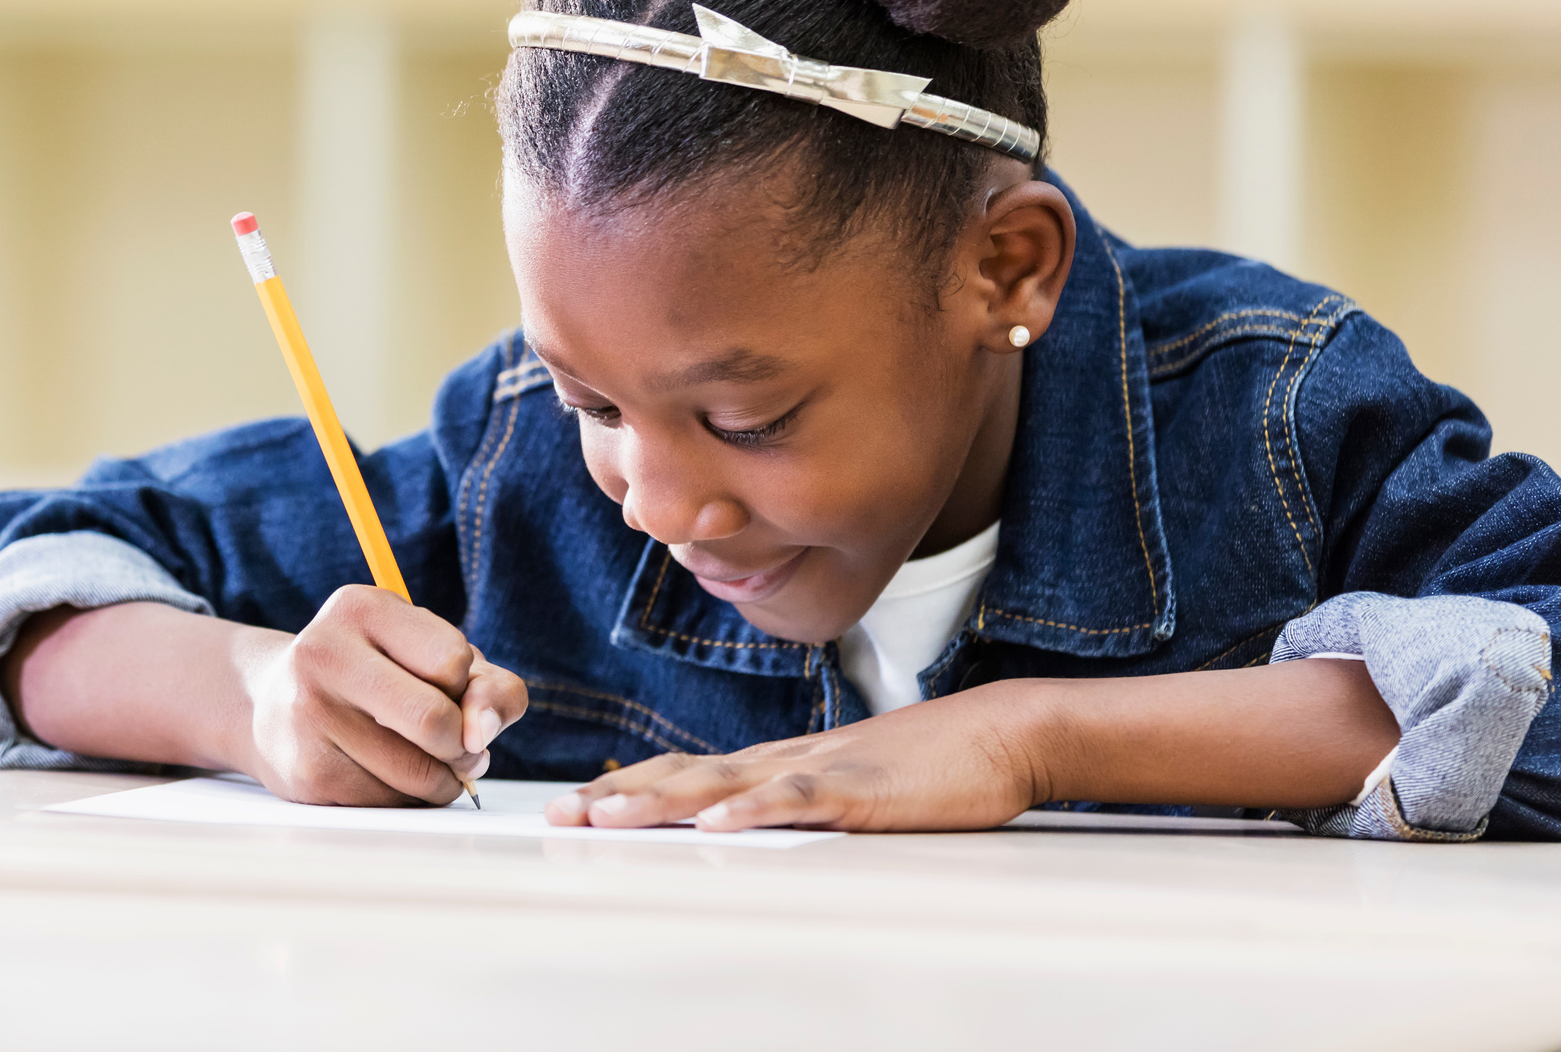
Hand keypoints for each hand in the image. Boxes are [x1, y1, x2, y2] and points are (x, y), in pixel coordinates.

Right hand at [236, 584, 527, 806]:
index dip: (464, 687)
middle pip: (435, 720)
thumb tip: (482, 736)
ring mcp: (308, 714)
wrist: (274, 706)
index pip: (453, 660)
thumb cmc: (376, 677)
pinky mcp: (305, 772)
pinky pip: (389, 803)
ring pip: (417, 773)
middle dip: (463, 747)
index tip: (444, 688)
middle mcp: (324, 653)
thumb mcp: (436, 659)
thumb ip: (490, 688)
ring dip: (439, 781)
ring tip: (417, 760)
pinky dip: (404, 799)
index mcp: (361, 607)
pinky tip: (381, 775)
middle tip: (456, 747)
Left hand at [543, 683, 1050, 832]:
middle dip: (618, 796)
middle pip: (683, 776)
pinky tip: (719, 825)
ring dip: (661, 801)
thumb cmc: (926, 765)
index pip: (684, 772)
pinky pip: (798, 799)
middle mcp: (782, 760)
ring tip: (608, 817)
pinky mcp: (861, 788)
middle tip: (560, 815)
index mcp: (775, 763)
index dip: (625, 787)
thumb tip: (742, 827)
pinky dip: (754, 811)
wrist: (1000, 733)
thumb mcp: (842, 787)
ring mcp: (819, 768)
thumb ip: (792, 803)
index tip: (572, 806)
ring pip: (724, 785)